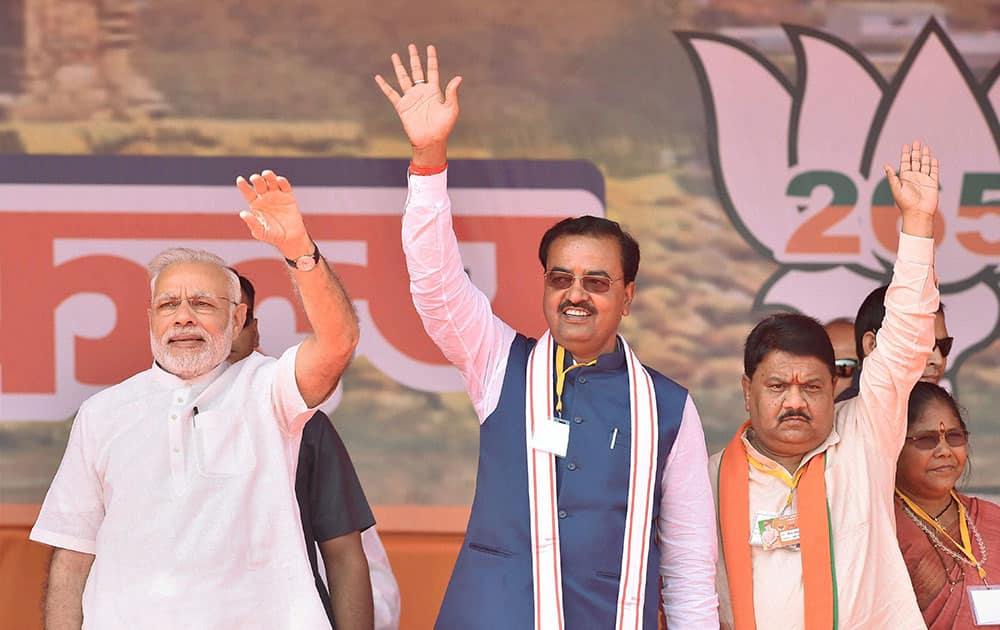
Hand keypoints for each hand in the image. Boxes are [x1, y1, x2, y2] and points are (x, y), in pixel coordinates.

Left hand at [235, 170, 311, 258]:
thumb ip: (252, 223)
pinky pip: (285, 186)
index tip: (240, 180)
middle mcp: (265, 198)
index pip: (247, 192)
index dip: (243, 185)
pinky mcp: (289, 197)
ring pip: (271, 181)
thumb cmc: (273, 236)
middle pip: (259, 184)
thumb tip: (242, 213)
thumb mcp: (260, 232)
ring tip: (266, 174)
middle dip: (256, 179)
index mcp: (256, 204)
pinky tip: (279, 180)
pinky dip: (282, 181)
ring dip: (268, 176)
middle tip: (255, 178)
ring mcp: (277, 196)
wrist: (290, 239)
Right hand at [374, 44, 461, 166]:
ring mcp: (411, 98)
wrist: (431, 140)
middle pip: (416, 71)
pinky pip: (391, 94)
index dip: (431, 59)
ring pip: (403, 78)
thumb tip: (458, 77)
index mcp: (434, 91)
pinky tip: (378, 78)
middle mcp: (421, 92)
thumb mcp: (451, 108)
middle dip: (414, 58)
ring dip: (399, 67)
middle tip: (411, 46)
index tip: (430, 47)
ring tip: (395, 55)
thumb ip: (452, 93)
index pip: (432, 70)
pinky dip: (384, 86)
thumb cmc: (444, 127)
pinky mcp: (402, 106)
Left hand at [884, 140, 938, 220]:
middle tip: (916, 142)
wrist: (918, 213)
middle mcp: (914, 177)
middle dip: (915, 151)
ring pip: (925, 164)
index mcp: (904, 177)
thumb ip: (892, 176)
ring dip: (925, 156)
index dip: (905, 154)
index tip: (906, 145)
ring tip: (925, 147)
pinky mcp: (933, 183)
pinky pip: (934, 172)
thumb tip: (886, 165)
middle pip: (915, 161)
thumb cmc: (905, 203)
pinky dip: (934, 165)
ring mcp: (924, 179)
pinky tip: (933, 159)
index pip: (905, 162)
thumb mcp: (896, 188)